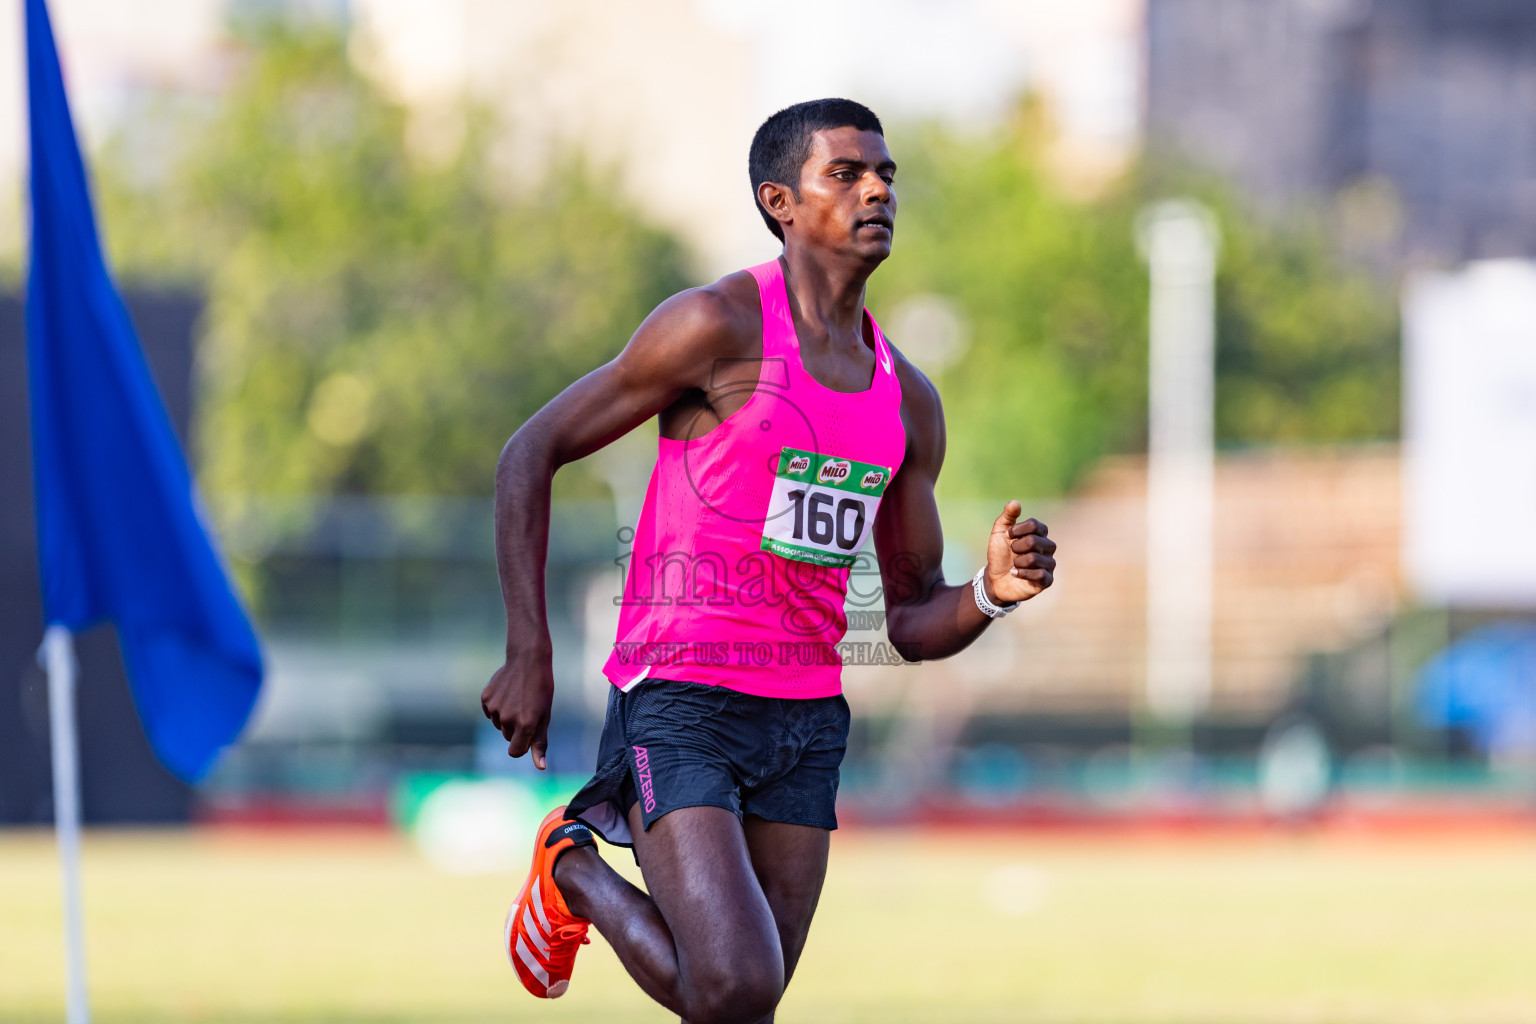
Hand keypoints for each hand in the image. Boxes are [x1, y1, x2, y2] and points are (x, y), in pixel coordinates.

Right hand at [480, 643, 554, 769]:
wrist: (528, 660)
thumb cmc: (541, 690)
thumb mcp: (545, 716)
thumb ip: (540, 743)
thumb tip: (540, 767)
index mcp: (525, 725)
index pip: (515, 752)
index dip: (521, 745)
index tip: (527, 734)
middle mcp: (508, 719)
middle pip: (508, 737)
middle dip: (516, 728)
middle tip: (527, 708)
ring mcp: (495, 708)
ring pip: (498, 724)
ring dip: (507, 717)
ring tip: (518, 698)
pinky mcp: (485, 698)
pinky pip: (490, 712)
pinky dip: (497, 706)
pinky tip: (507, 693)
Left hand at [985, 500, 1054, 604]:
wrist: (995, 578)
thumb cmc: (1000, 554)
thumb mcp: (999, 532)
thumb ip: (1007, 516)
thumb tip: (1015, 502)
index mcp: (1039, 533)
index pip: (1035, 525)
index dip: (1017, 530)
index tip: (1007, 536)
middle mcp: (1048, 547)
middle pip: (1035, 541)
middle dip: (1016, 547)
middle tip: (1012, 552)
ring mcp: (1049, 564)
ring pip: (1035, 558)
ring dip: (1018, 562)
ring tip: (1014, 565)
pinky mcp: (1047, 580)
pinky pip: (1039, 574)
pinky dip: (1022, 574)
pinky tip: (1014, 574)